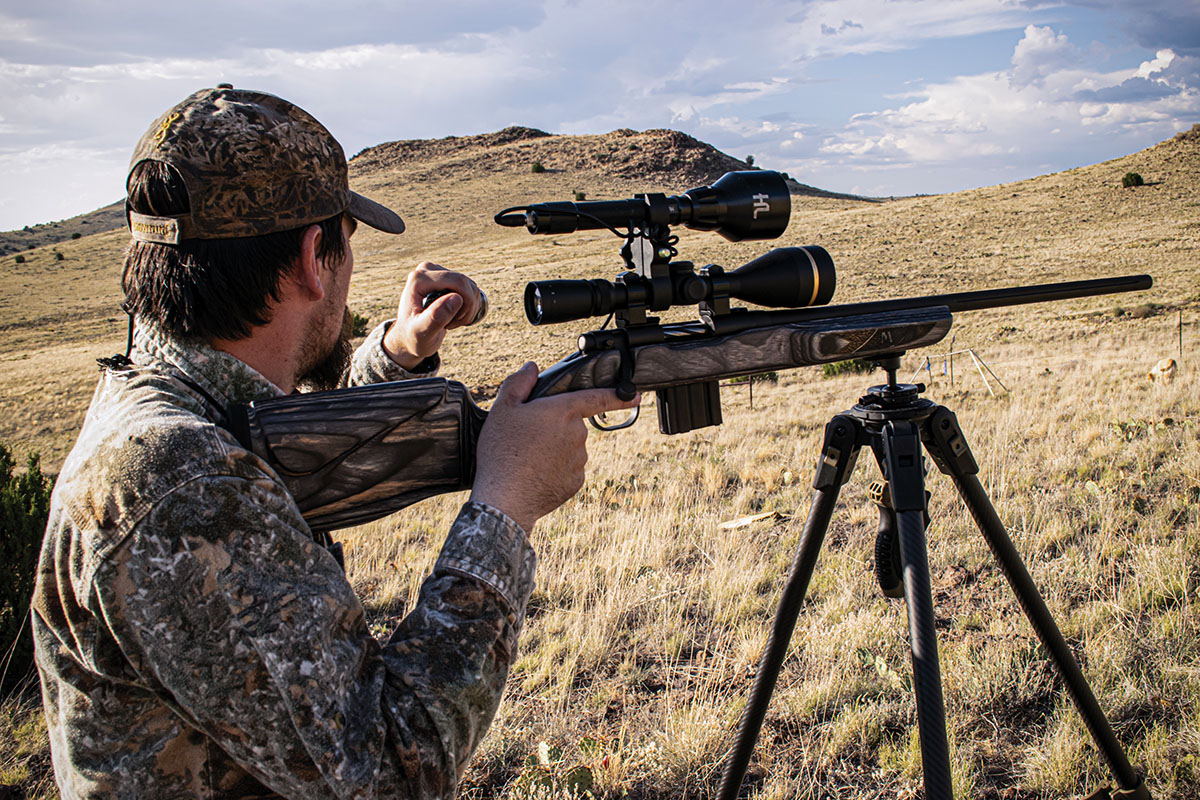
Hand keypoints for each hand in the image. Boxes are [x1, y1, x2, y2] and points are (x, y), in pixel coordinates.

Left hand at [382, 262, 484, 369]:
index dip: (465, 304)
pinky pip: (470, 289)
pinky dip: (469, 306)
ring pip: (471, 287)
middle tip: (453, 324)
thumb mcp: (422, 332)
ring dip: (469, 309)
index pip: (458, 282)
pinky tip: (455, 316)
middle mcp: (427, 269)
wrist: (409, 336)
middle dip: (467, 308)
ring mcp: (437, 272)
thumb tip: (457, 297)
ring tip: (452, 322)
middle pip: (465, 283)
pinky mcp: (446, 278)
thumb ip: (436, 317)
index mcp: (419, 279)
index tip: (451, 324)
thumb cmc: (413, 336)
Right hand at [470, 362, 640, 531]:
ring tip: (528, 459)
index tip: (634, 395)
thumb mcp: (503, 409)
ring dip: (554, 451)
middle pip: (573, 425)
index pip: (597, 397)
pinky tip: (535, 473)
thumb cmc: (502, 451)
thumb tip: (532, 368)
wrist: (505, 499)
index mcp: (563, 411)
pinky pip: (568, 470)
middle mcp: (578, 434)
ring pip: (570, 449)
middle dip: (555, 428)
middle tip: (529, 438)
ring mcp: (579, 460)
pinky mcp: (576, 482)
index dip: (618, 395)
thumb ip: (519, 383)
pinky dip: (555, 471)